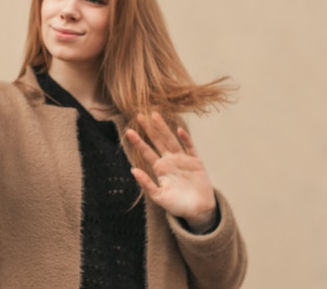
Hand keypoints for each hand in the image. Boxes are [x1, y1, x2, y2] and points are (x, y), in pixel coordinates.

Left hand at [125, 112, 216, 232]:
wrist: (197, 211)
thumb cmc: (177, 205)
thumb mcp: (158, 196)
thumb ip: (146, 184)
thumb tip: (132, 170)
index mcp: (159, 169)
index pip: (146, 152)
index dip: (138, 142)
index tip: (128, 131)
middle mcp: (170, 161)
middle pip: (157, 141)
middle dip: (149, 129)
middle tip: (139, 115)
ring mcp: (183, 159)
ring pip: (171, 140)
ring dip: (163, 128)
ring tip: (155, 116)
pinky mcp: (196, 162)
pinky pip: (190, 147)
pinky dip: (185, 139)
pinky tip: (179, 130)